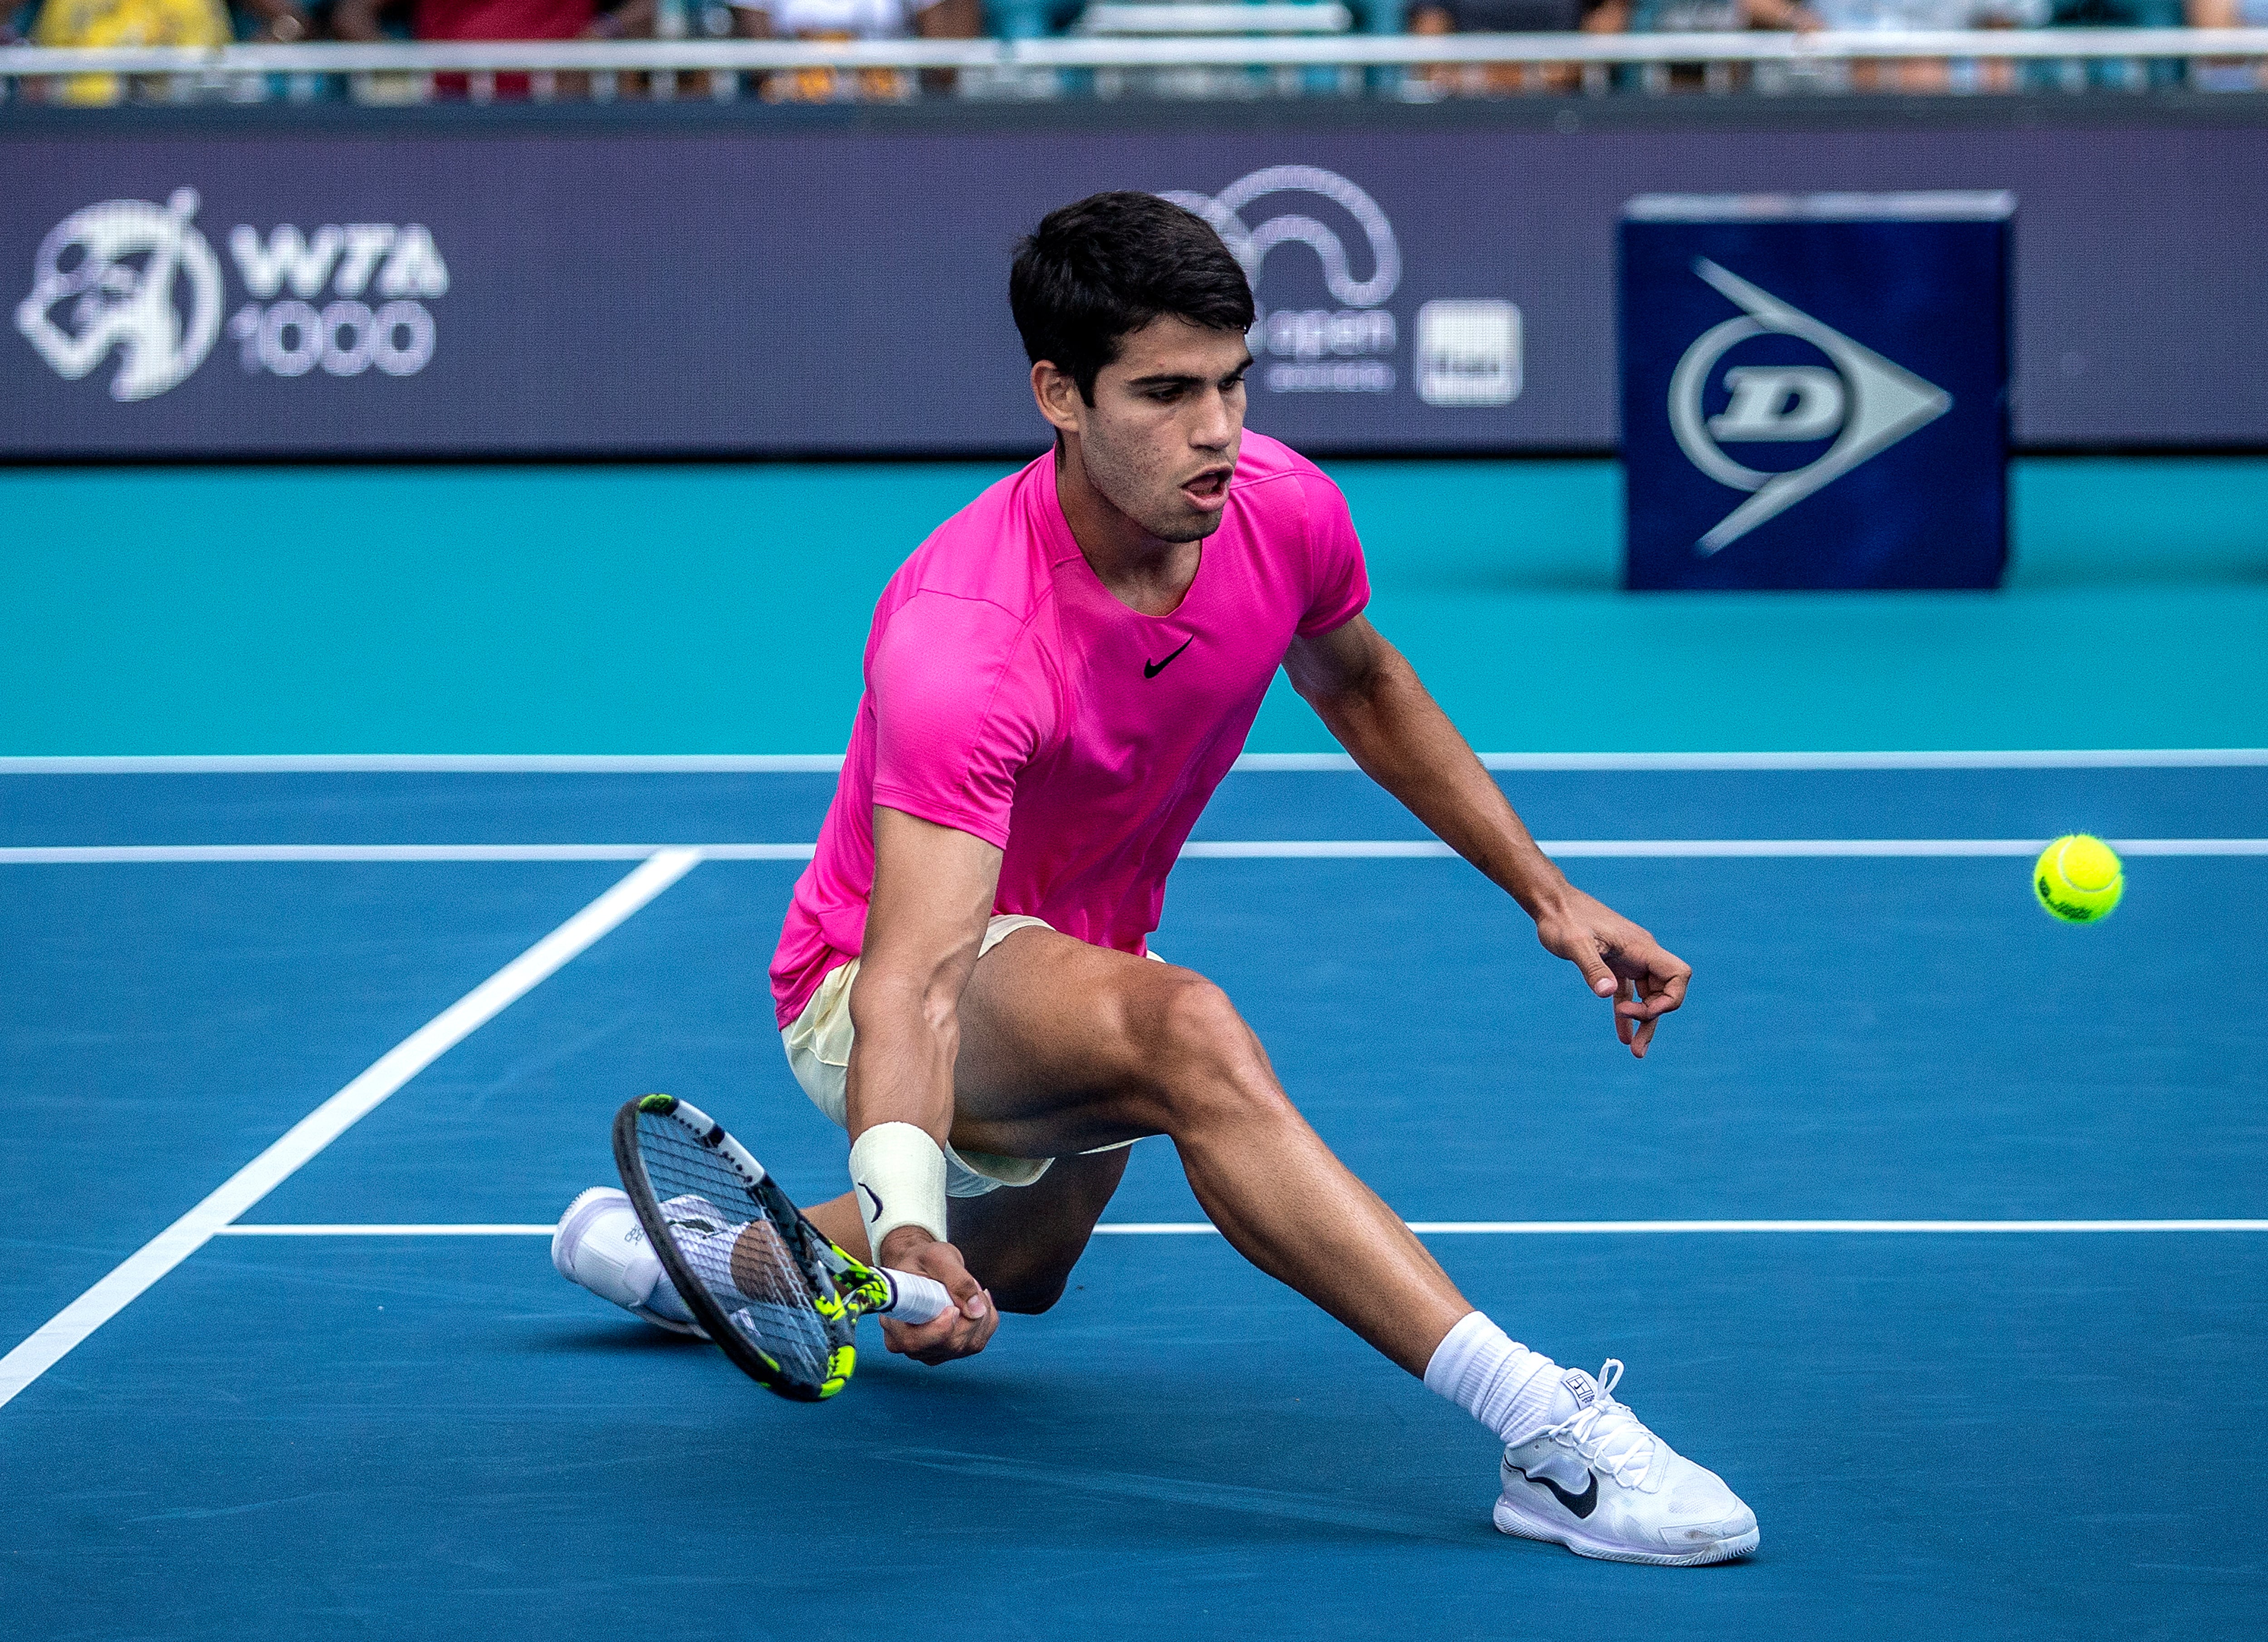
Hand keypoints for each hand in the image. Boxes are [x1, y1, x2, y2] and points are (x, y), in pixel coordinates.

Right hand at [875, 1227, 995, 1364]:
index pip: (915, 1341)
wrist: (923, 1267)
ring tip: (969, 1289)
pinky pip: (978, 1341)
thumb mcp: (937, 1257)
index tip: (953, 1309)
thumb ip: (957, 1279)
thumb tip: (976, 1309)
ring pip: (969, 1344)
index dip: (940, 1329)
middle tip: (969, 1284)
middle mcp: (909, 1344)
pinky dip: (985, 1319)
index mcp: (894, 1322)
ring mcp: (930, 1351)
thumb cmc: (923, 1260)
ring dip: (980, 1314)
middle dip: (970, 1313)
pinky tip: (974, 1301)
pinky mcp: (950, 1351)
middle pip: (950, 1344)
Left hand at [1532, 888, 1690, 1058]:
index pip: (1678, 974)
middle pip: (1664, 991)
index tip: (1640, 1011)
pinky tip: (1622, 1034)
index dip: (1670, 999)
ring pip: (1647, 995)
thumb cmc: (1563, 919)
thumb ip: (1592, 967)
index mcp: (1641, 947)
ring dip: (1643, 1021)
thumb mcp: (1574, 943)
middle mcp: (1641, 953)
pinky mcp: (1614, 964)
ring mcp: (1630, 959)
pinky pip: (1628, 993)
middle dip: (1653, 1018)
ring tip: (1636, 1051)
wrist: (1552, 904)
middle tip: (1635, 1045)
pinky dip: (1626, 1013)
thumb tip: (1608, 994)